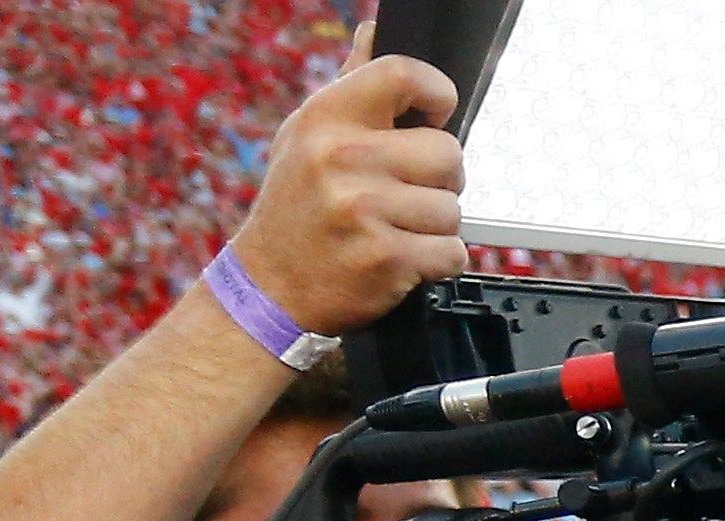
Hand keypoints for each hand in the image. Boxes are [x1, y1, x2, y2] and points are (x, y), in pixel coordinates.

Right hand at [228, 55, 467, 338]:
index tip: (434, 114)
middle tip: (407, 191)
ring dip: (436, 225)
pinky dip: (438, 260)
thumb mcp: (308, 134)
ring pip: (454, 208)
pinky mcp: (386, 258)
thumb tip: (374, 31)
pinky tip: (401, 256)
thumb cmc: (297, 205)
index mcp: (327, 118)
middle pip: (449, 152)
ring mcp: (364, 210)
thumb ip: (352, 86)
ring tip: (395, 227)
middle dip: (441, 177)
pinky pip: (453, 252)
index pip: (404, 74)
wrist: (270, 284)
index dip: (437, 93)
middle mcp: (343, 158)